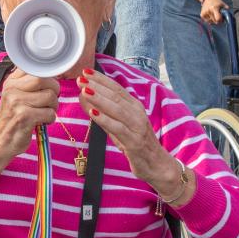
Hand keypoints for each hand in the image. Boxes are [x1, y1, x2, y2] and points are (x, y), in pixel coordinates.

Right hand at [0, 71, 60, 158]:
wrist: (0, 141)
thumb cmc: (12, 118)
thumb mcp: (15, 95)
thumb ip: (29, 83)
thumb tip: (51, 74)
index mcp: (11, 81)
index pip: (36, 68)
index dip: (47, 78)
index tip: (46, 87)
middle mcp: (12, 89)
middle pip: (45, 80)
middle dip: (54, 91)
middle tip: (48, 102)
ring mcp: (17, 102)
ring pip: (50, 96)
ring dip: (52, 107)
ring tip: (43, 113)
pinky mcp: (24, 117)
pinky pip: (50, 113)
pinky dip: (50, 119)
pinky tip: (40, 122)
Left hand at [76, 69, 189, 201]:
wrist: (157, 165)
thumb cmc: (136, 143)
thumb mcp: (120, 126)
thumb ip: (104, 113)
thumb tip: (85, 98)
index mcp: (134, 107)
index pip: (117, 89)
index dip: (101, 79)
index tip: (86, 72)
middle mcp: (137, 114)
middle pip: (116, 96)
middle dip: (97, 86)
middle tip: (81, 78)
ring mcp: (137, 127)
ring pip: (117, 109)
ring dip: (100, 99)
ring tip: (85, 91)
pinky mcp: (134, 142)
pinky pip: (118, 128)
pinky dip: (105, 120)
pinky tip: (93, 113)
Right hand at [198, 0, 224, 25]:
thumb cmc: (216, 1)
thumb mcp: (222, 4)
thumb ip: (226, 9)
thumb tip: (230, 16)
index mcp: (214, 8)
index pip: (218, 19)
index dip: (221, 20)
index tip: (222, 19)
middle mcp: (209, 11)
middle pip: (215, 21)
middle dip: (218, 20)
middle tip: (219, 17)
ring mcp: (204, 13)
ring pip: (211, 22)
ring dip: (213, 20)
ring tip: (214, 15)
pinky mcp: (202, 15)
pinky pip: (207, 21)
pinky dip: (209, 20)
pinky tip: (211, 15)